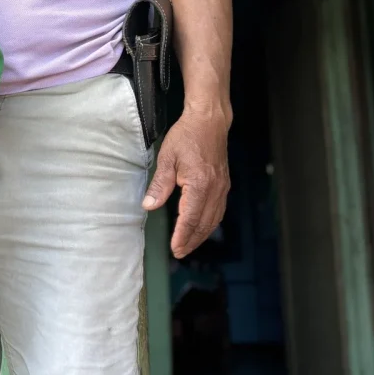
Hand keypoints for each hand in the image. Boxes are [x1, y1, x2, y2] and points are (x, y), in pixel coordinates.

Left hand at [142, 111, 229, 257]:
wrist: (209, 121)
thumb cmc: (187, 136)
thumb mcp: (167, 158)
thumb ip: (159, 184)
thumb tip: (149, 206)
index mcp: (200, 184)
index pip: (190, 218)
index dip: (182, 236)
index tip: (174, 248)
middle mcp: (215, 189)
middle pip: (204, 223)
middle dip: (192, 240)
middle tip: (180, 253)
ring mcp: (222, 187)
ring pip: (214, 219)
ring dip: (202, 235)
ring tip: (189, 244)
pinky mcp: (224, 184)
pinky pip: (219, 210)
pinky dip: (210, 223)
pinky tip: (202, 227)